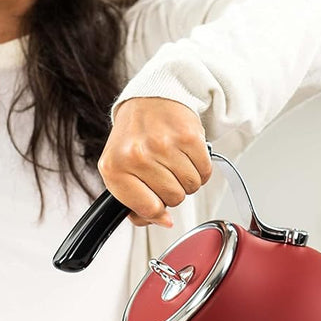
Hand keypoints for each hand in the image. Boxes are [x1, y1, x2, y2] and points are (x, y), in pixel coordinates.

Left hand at [99, 98, 211, 226]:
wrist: (149, 99)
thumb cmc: (134, 137)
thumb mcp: (120, 171)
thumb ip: (136, 204)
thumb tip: (164, 221)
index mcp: (115, 168)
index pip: (148, 209)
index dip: (157, 209)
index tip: (156, 199)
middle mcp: (137, 155)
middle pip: (174, 199)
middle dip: (173, 190)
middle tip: (165, 171)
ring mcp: (163, 144)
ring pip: (191, 187)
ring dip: (188, 179)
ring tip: (175, 161)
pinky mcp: (188, 136)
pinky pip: (205, 171)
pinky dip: (200, 167)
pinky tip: (187, 154)